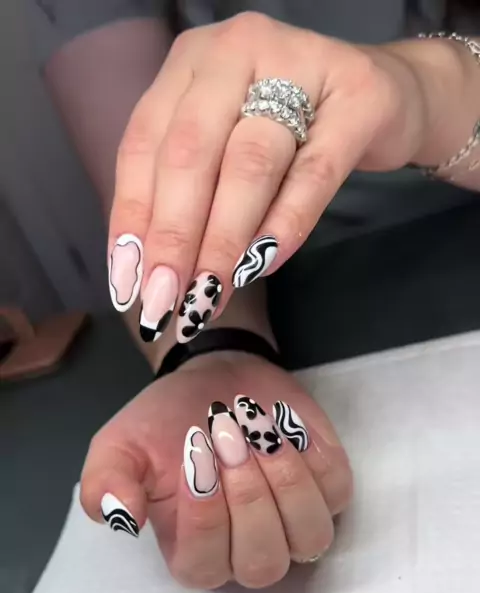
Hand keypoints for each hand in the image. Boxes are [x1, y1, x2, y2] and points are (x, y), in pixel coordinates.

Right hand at [80, 353, 351, 588]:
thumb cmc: (165, 423)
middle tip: (227, 436)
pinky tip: (285, 425)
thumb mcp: (118, 446)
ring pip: (309, 536)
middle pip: (262, 562)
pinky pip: (336, 493)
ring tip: (258, 430)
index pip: (204, 565)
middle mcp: (247, 552)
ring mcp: (294, 525)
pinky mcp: (329, 491)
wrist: (214, 381)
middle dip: (247, 496)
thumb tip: (121, 519)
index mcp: (193, 554)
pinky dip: (313, 456)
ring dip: (286, 480)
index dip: (204, 515)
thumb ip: (106, 484)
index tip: (193, 452)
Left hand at [107, 13, 425, 339]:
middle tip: (162, 301)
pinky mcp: (358, 100)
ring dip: (222, 241)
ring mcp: (300, 64)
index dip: (131, 218)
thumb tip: (148, 272)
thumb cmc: (291, 130)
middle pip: (190, 154)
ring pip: (248, 165)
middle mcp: (236, 50)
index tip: (127, 284)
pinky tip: (261, 267)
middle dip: (172, 238)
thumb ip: (188, 191)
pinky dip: (284, 225)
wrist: (387, 97)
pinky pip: (313, 175)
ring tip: (207, 297)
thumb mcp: (226, 144)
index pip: (144, 144)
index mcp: (191, 61)